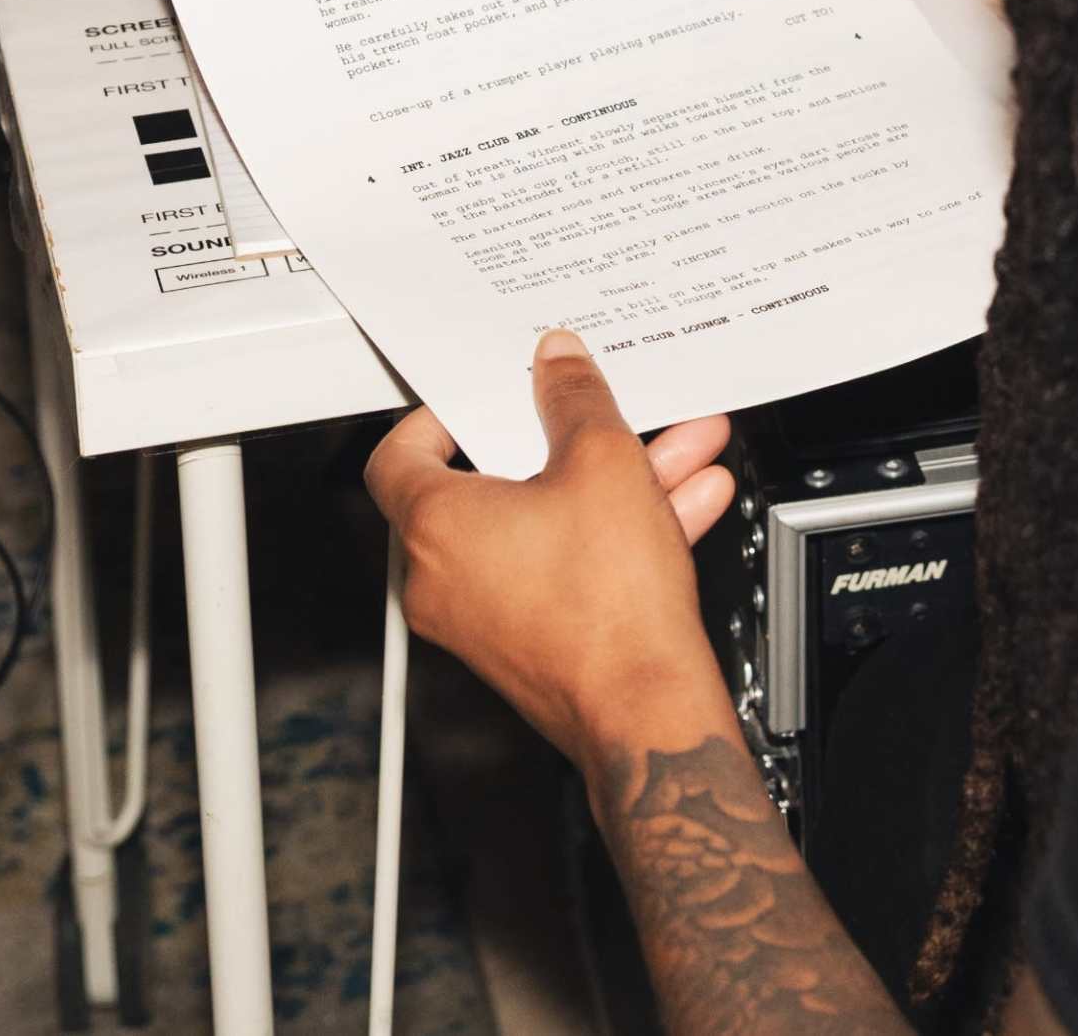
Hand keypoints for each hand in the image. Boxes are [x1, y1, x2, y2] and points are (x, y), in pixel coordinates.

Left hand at [367, 330, 738, 769]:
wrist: (646, 713)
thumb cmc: (607, 609)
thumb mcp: (603, 464)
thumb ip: (574, 399)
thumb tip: (558, 365)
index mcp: (436, 526)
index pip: (397, 454)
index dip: (440, 414)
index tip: (483, 397)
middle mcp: (444, 578)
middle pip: (494, 485)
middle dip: (567, 442)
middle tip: (601, 416)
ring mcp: (483, 618)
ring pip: (544, 526)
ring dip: (609, 484)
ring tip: (671, 454)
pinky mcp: (527, 644)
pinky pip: (564, 568)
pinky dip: (612, 534)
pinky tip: (680, 505)